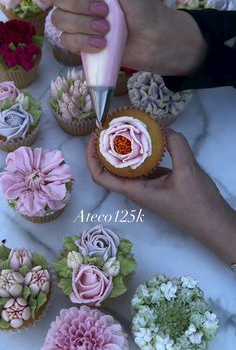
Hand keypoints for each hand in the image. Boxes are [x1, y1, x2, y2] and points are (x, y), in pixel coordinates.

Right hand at [51, 0, 206, 74]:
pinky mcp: (80, 43)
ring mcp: (78, 21)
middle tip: (105, 12)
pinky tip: (101, 44)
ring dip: (83, 25)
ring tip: (106, 30)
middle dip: (81, 6)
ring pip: (59, 20)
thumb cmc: (142, 6)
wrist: (154, 39)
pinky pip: (65, 41)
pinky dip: (83, 43)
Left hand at [87, 129, 235, 264]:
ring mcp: (147, 188)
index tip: (93, 137)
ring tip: (123, 129)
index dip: (91, 157)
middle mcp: (137, 190)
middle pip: (110, 170)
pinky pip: (142, 167)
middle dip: (104, 149)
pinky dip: (140, 154)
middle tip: (108, 127)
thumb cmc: (197, 203)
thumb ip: (176, 146)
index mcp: (135, 191)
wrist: (212, 222)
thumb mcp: (187, 170)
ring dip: (121, 150)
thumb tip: (164, 128)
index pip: (101, 177)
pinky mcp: (158, 185)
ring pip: (126, 168)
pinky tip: (147, 140)